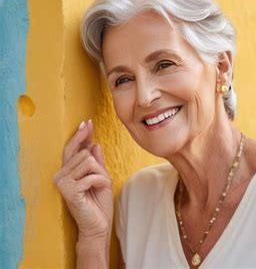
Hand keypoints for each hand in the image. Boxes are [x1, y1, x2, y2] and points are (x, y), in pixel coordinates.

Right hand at [54, 120, 112, 241]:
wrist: (97, 225)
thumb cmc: (99, 204)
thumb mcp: (101, 178)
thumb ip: (97, 162)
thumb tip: (94, 144)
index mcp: (68, 171)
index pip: (73, 148)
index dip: (81, 135)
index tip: (88, 122)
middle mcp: (61, 175)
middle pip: (85, 154)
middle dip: (98, 166)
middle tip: (99, 182)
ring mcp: (62, 182)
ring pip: (88, 161)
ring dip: (100, 174)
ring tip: (97, 187)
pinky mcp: (68, 190)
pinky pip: (92, 175)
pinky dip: (100, 181)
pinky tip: (97, 190)